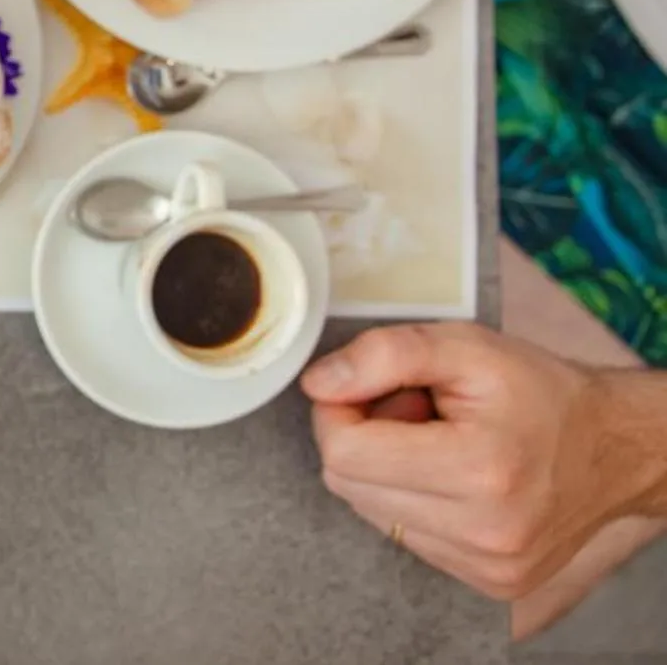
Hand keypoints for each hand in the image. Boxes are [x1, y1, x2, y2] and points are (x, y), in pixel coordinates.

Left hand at [305, 322, 666, 598]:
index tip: (367, 389)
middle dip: (362, 438)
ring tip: (437, 444)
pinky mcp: (489, 583)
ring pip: (371, 513)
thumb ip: (383, 355)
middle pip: (348, 485)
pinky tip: (451, 478)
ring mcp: (488, 566)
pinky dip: (411, 502)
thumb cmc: (540, 392)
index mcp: (480, 470)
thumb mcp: (464, 346)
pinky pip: (404, 537)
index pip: (343, 452)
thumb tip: (318, 385)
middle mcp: (485, 531)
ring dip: (385, 472)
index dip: (339, 410)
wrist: (612, 448)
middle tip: (412, 411)